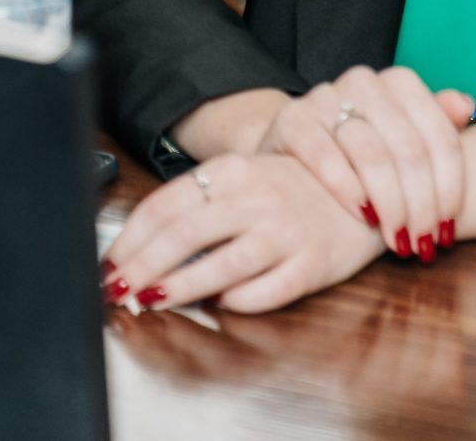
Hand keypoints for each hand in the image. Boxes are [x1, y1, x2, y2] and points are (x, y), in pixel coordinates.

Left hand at [102, 152, 383, 313]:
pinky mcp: (313, 263)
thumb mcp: (240, 178)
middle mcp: (256, 197)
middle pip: (184, 235)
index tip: (108, 264)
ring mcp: (286, 231)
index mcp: (230, 170)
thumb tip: (138, 244)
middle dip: (142, 267)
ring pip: (221, 265)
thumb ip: (196, 203)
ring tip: (151, 302)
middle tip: (116, 290)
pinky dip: (237, 300)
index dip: (130, 239)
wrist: (367, 187)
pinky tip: (218, 305)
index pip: (165, 205)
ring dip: (179, 287)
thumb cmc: (290, 187)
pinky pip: (266, 290)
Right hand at [256, 67, 471, 264]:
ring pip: (372, 154)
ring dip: (391, 206)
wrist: (295, 151)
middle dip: (420, 206)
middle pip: (410, 151)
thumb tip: (466, 106)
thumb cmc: (362, 150)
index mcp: (400, 83)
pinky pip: (324, 155)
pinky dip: (348, 190)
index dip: (451, 189)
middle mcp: (364, 82)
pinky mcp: (292, 118)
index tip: (448, 229)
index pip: (441, 137)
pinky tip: (363, 216)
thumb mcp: (404, 138)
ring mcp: (324, 97)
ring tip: (396, 239)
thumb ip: (437, 123)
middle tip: (421, 244)